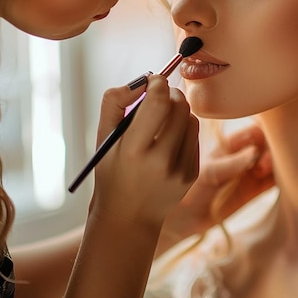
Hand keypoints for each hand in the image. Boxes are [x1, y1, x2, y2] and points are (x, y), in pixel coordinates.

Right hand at [90, 75, 198, 228]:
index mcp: (134, 150)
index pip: (158, 102)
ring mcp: (180, 169)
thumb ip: (114, 102)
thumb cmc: (112, 171)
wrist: (129, 217)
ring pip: (191, 118)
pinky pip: (194, 136)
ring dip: (178, 110)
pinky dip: (183, 129)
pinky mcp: (192, 174)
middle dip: (169, 93)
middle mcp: (161, 161)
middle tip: (159, 95)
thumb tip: (141, 81)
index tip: (152, 81)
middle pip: (179, 106)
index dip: (157, 83)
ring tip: (162, 119)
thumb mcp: (103, 138)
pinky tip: (168, 138)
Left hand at [157, 124, 272, 254]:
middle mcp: (241, 156)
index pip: (256, 131)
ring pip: (273, 164)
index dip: (264, 136)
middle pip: (269, 146)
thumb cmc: (186, 189)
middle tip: (264, 166)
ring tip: (266, 176)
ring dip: (277, 167)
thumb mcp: (208, 174)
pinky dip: (280, 181)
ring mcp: (249, 174)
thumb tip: (254, 152)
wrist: (179, 219)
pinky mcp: (253, 192)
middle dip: (272, 153)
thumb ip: (231, 164)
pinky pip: (272, 182)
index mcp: (229, 144)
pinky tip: (279, 183)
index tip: (260, 149)